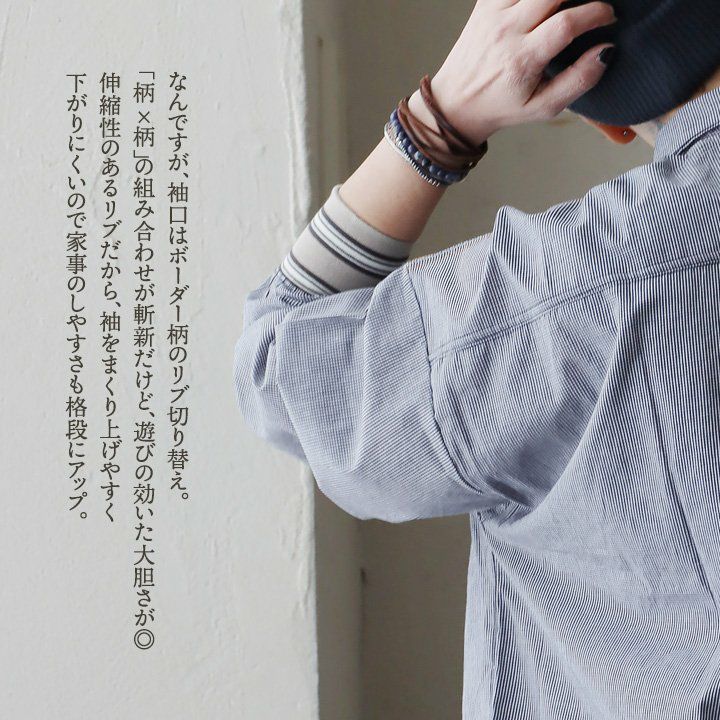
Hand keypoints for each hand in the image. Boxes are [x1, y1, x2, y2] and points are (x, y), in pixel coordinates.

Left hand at [428, 0, 617, 145]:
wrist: (455, 104)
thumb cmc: (502, 107)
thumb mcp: (542, 107)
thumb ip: (578, 81)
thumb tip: (606, 51)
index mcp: (522, 60)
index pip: (566, 24)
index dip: (595, 13)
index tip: (608, 16)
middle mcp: (506, 32)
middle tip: (593, 1)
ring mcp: (492, 13)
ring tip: (570, 1)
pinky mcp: (485, 4)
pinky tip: (545, 3)